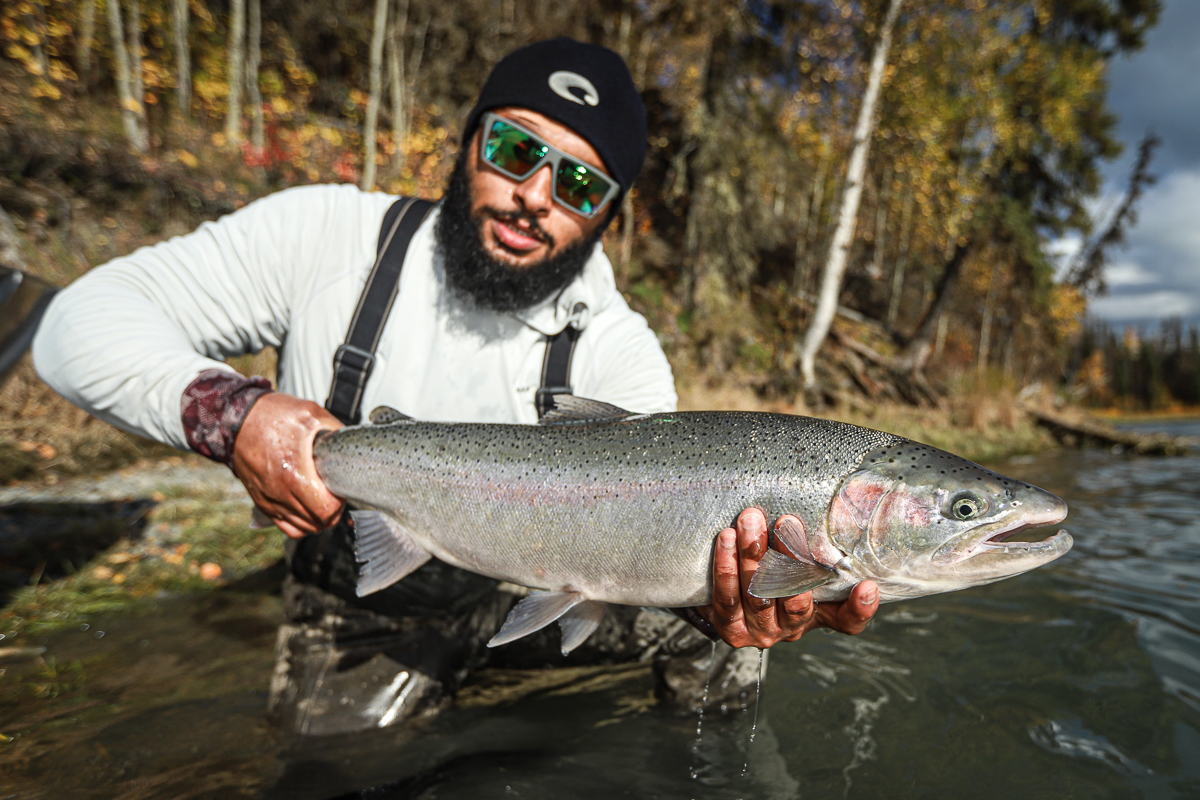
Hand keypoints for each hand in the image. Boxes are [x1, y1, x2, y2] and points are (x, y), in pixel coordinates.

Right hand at [231, 392, 344, 537]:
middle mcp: (280, 493)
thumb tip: (352, 441)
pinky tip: (309, 509)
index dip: (340, 502)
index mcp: (294, 475)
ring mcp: (270, 500)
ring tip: (324, 501)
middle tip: (336, 494)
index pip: (326, 510)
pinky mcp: (262, 501)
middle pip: (318, 522)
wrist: (236, 419)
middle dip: (333, 512)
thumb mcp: (311, 414)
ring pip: (303, 528)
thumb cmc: (271, 416)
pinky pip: (286, 526)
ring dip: (319, 520)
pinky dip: (301, 523)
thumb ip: (336, 430)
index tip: (341, 488)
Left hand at [695, 507, 878, 648]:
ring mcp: (761, 631)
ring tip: (751, 520)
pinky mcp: (730, 629)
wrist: (725, 596)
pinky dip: (727, 566)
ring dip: (753, 555)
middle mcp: (792, 628)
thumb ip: (816, 548)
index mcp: (819, 615)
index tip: (867, 586)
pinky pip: (727, 597)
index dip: (860, 608)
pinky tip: (726, 538)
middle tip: (787, 521)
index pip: (847, 620)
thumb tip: (838, 506)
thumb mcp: (800, 564)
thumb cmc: (773, 570)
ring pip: (759, 595)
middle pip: (796, 601)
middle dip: (791, 558)